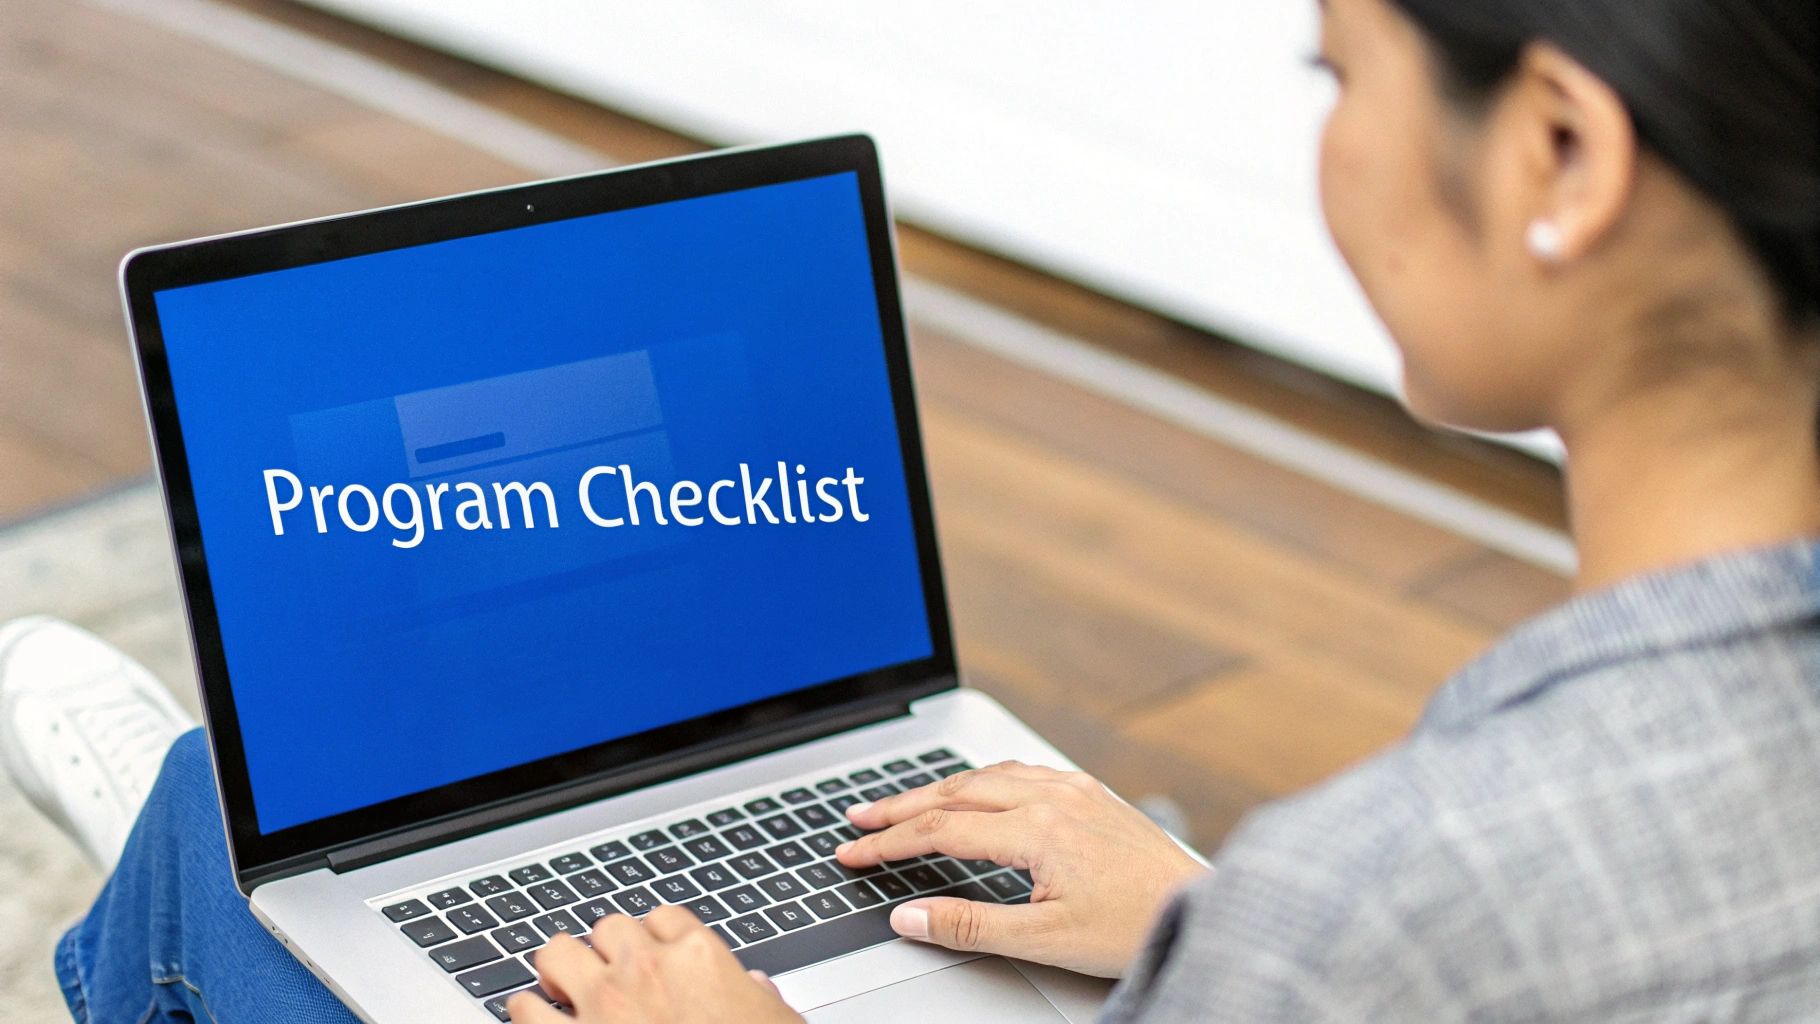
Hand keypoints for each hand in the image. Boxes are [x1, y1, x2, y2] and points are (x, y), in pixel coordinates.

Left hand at [508, 906, 801, 1023]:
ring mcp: (601, 1003)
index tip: (658, 954)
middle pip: (608, 927)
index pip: (663, 918)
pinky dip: (527, 1010)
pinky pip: (524, 1008)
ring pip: (557, 952)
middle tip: (611, 971)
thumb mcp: (775, 1022)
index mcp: (697, 957)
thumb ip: (759, 998)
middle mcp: (644, 969)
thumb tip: (755, 987)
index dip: (658, 937)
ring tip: (565, 984)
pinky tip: (537, 1017)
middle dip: (608, 948)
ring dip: (560, 967)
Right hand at [835, 760, 1205, 976]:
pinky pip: (1022, 772)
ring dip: (938, 787)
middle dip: (900, 805)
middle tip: (857, 818)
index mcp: (1036, 830)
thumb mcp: (1044, 940)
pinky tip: (975, 788)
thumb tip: (909, 915)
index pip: (940, 831)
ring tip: (903, 803)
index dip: (888, 844)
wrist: (1202, 911)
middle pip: (955, 793)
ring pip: (987, 776)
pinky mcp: (1092, 793)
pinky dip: (982, 779)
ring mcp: (1074, 790)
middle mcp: (1053, 798)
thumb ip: (970, 925)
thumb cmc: (1134, 927)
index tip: (852, 854)